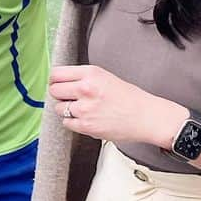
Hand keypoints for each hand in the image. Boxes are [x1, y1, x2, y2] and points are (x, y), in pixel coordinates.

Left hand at [48, 65, 185, 148]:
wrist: (145, 116)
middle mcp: (86, 89)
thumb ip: (83, 77)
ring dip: (66, 109)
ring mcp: (85, 109)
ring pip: (58, 108)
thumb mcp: (105, 77)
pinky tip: (85, 118)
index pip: (56, 74)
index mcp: (91, 73)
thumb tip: (61, 81)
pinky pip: (66, 123)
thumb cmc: (129, 98)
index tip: (57, 83)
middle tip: (69, 97)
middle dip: (60, 94)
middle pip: (54, 90)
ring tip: (81, 109)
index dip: (55, 79)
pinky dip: (73, 122)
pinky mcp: (86, 126)